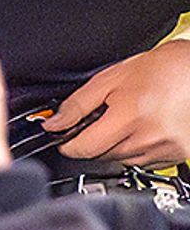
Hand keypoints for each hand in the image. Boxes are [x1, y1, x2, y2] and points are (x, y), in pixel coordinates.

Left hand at [48, 37, 189, 166]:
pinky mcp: (176, 155)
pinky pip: (143, 161)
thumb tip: (53, 124)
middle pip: (100, 155)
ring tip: (132, 118)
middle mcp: (149, 139)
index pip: (82, 149)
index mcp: (130, 117)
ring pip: (120, 160)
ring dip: (117, 145)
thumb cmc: (164, 68)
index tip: (67, 134)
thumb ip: (77, 104)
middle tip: (111, 115)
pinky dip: (138, 148)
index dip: (68, 141)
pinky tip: (147, 127)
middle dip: (96, 138)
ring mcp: (164, 150)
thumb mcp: (112, 78)